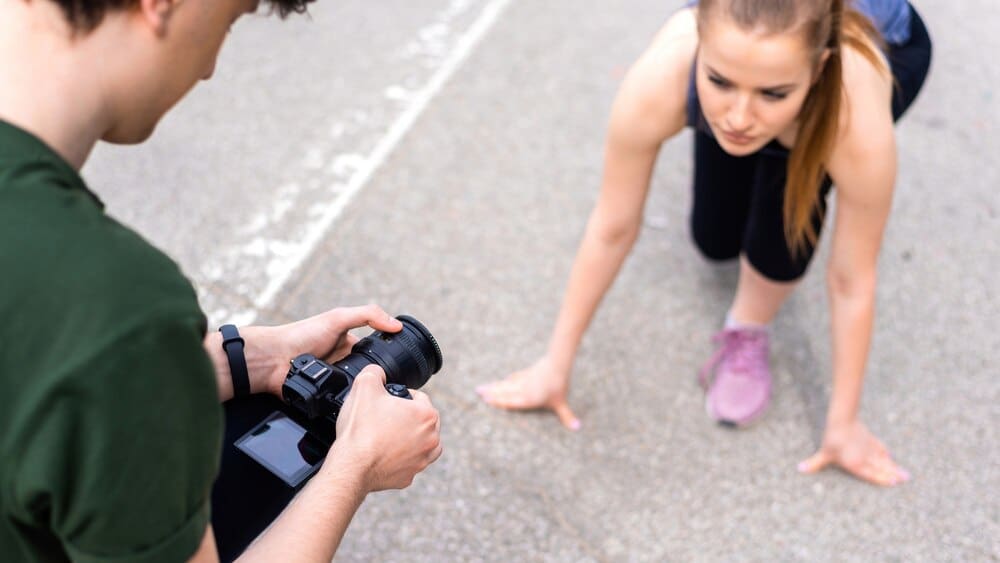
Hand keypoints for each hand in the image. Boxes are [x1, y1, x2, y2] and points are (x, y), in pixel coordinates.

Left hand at [240, 304, 402, 397]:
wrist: (272, 360)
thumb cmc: (300, 335)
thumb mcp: (338, 318)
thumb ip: (368, 315)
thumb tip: (397, 325)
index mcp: (348, 344)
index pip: (375, 353)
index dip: (388, 358)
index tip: (404, 365)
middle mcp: (342, 363)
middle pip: (368, 375)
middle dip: (376, 380)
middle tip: (388, 386)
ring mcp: (334, 381)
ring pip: (358, 391)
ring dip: (362, 392)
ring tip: (370, 395)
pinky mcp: (325, 398)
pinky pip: (342, 403)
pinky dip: (347, 402)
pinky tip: (352, 403)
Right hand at [326, 365, 441, 491]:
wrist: (351, 466)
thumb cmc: (361, 429)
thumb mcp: (364, 385)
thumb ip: (374, 372)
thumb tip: (377, 372)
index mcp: (427, 415)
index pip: (419, 396)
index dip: (400, 395)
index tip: (386, 401)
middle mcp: (431, 439)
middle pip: (422, 420)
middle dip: (406, 417)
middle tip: (384, 418)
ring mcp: (422, 460)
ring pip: (419, 443)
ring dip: (407, 438)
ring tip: (386, 436)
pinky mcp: (409, 477)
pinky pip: (407, 463)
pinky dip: (398, 459)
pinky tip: (382, 454)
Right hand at [475, 356, 579, 430]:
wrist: (557, 365)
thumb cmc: (558, 386)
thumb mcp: (561, 403)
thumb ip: (567, 416)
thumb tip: (577, 427)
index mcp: (527, 399)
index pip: (509, 401)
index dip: (498, 401)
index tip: (485, 400)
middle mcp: (522, 389)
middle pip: (503, 391)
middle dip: (490, 392)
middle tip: (477, 392)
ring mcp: (523, 380)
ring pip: (506, 384)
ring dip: (494, 385)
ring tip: (483, 386)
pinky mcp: (527, 373)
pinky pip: (513, 377)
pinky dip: (507, 379)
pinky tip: (504, 379)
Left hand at [797, 419, 909, 486]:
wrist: (842, 421)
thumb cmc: (832, 439)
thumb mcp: (824, 453)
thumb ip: (815, 463)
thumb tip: (800, 469)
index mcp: (856, 465)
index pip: (871, 475)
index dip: (883, 479)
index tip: (895, 483)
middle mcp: (866, 459)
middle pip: (881, 469)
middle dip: (893, 475)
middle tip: (905, 480)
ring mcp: (870, 449)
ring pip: (884, 460)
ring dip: (894, 467)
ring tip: (906, 474)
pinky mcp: (871, 440)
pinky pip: (881, 449)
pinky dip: (886, 454)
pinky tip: (890, 457)